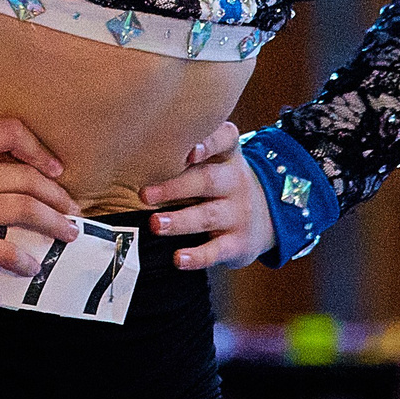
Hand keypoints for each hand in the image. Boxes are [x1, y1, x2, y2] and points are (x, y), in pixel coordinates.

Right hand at [0, 56, 75, 276]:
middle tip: (72, 207)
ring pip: (26, 209)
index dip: (37, 148)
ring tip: (69, 233)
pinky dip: (22, 259)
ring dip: (53, 222)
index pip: (8, 132)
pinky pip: (4, 249)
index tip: (54, 166)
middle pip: (27, 178)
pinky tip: (31, 266)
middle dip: (56, 194)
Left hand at [141, 122, 273, 268]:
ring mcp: (238, 213)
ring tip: (155, 225)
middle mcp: (235, 181)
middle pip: (208, 180)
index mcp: (228, 156)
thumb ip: (186, 149)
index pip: (226, 140)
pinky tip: (178, 258)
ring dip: (180, 221)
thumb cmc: (222, 182)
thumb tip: (131, 144)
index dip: (209, 144)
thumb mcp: (217, 160)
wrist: (268, 216)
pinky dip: (197, 256)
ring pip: (209, 216)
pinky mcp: (238, 243)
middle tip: (144, 194)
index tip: (189, 152)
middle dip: (175, 187)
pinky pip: (217, 250)